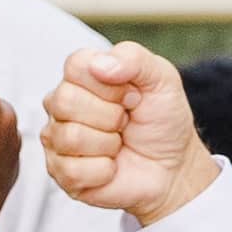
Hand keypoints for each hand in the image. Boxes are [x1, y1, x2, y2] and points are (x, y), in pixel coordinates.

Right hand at [43, 42, 213, 223]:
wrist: (174, 167)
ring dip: (109, 144)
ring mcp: (58, 139)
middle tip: (126, 122)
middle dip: (110, 116)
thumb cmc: (163, 121)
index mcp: (83, 75)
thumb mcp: (162, 79)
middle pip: (65, 101)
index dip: (110, 84)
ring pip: (70, 137)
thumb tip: (99, 65)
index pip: (75, 66)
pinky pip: (73, 170)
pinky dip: (104, 171)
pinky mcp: (62, 173)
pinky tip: (111, 166)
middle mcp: (63, 104)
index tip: (133, 95)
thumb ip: (133, 59)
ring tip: (119, 143)